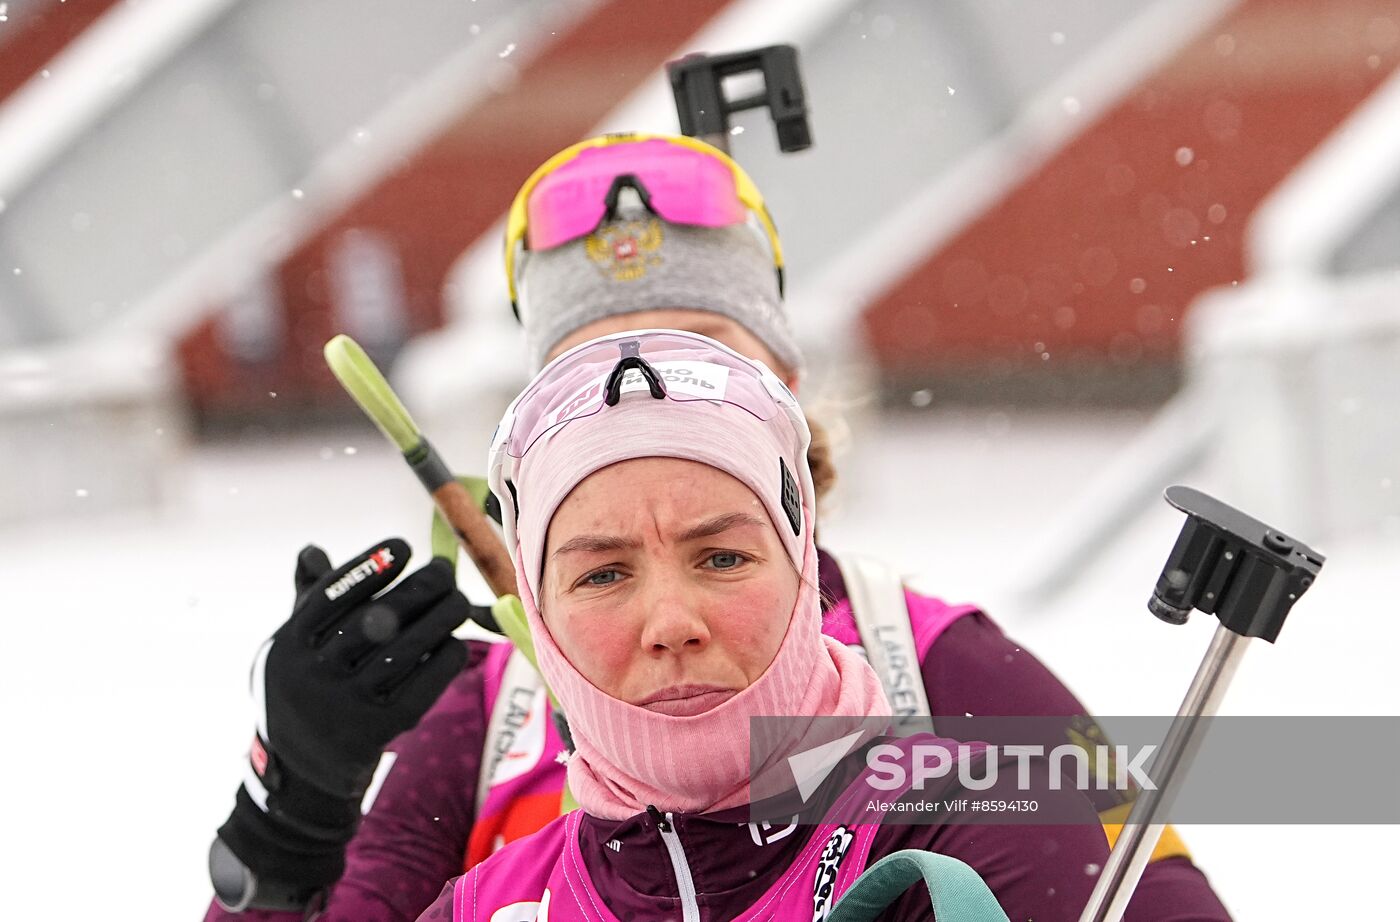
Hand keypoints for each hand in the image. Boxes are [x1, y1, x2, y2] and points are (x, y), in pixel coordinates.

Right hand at [213, 539, 468, 906]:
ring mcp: (340, 708)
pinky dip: (442, 662)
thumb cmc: (303, 692)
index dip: (368, 567)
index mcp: (286, 647)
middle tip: (445, 570)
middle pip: (372, 621)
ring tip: (460, 601)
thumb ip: (306, 601)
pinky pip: (419, 689)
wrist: (298, 775)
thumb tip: (312, 549)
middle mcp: (308, 677)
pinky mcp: (373, 733)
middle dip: (416, 590)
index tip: (404, 546)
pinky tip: (456, 642)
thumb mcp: (291, 649)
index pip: (329, 596)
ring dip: (439, 620)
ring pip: (401, 653)